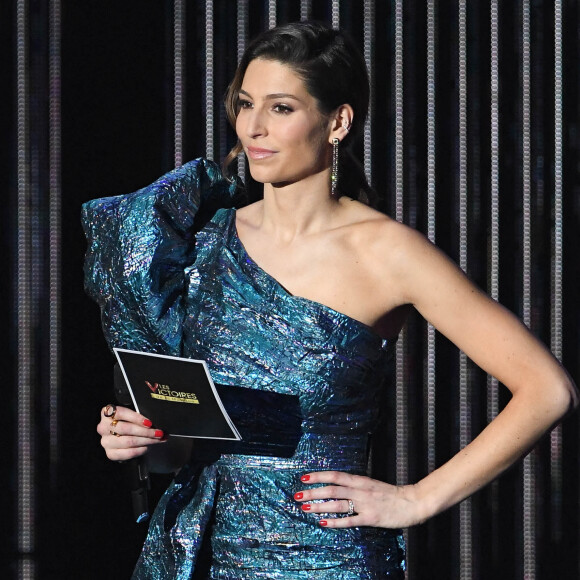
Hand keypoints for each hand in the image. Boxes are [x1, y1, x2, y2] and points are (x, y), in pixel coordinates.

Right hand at [97, 404, 165, 461]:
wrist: (122, 436)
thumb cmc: (129, 421)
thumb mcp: (131, 414)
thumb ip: (139, 415)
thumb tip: (155, 421)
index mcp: (107, 412)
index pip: (121, 413)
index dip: (136, 418)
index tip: (150, 423)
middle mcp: (103, 427)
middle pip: (126, 429)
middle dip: (145, 431)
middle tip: (159, 433)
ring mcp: (105, 441)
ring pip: (128, 441)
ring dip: (146, 441)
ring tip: (157, 440)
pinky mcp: (110, 453)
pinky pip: (127, 453)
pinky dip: (140, 450)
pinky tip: (147, 447)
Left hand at [294, 471, 425, 528]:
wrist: (412, 502)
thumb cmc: (391, 494)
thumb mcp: (371, 484)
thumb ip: (355, 485)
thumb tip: (337, 486)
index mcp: (360, 480)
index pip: (335, 475)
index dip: (319, 476)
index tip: (304, 477)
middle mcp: (360, 490)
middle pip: (332, 489)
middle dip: (313, 492)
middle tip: (297, 495)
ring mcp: (365, 504)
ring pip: (337, 504)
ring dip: (319, 506)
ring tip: (305, 508)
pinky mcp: (370, 518)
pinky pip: (349, 520)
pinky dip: (335, 522)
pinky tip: (323, 522)